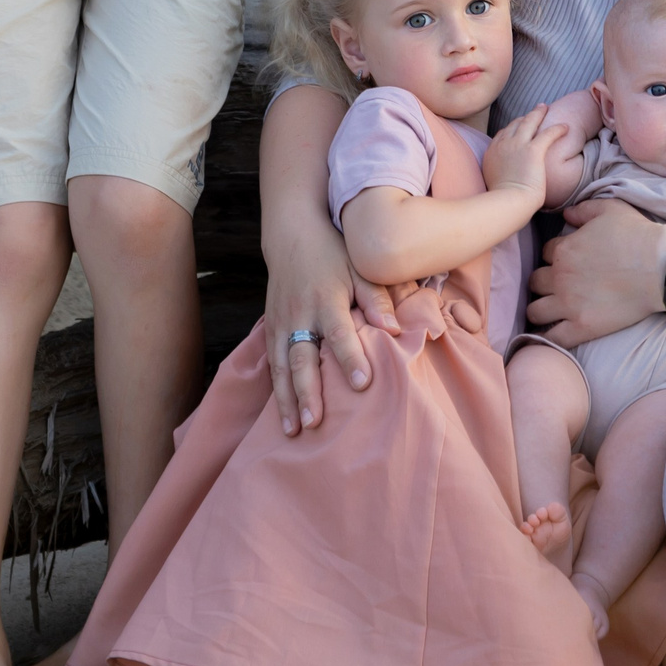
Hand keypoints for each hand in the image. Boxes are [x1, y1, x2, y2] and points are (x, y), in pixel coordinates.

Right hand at [264, 235, 401, 435]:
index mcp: (325, 298)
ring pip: (280, 367)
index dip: (350, 359)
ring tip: (294, 430)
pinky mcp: (271, 328)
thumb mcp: (360, 268)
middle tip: (315, 422)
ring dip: (287, 400)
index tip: (363, 385)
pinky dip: (277, 390)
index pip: (339, 334)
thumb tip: (394, 330)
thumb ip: (376, 298)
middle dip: (308, 392)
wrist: (293, 235)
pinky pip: (271, 364)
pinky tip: (283, 415)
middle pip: (302, 357)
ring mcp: (280, 323)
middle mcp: (299, 314)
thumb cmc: (335, 254)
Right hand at [481, 105, 562, 198]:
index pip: (503, 133)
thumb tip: (506, 177)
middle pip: (515, 124)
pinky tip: (566, 127)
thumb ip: (499, 173)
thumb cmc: (503, 200)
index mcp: (492, 152)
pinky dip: (558, 129)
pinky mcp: (533, 150)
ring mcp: (517, 145)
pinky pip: (548, 133)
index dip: (513, 127)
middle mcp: (503, 144)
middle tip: (535, 110)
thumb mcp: (494, 181)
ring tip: (546, 107)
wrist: (508, 202)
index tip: (521, 125)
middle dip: (525, 116)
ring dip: (538, 113)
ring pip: (530, 121)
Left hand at [526, 197, 665, 348]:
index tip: (568, 260)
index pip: (546, 252)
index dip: (556, 255)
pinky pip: (553, 338)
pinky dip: (549, 338)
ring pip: (535, 311)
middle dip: (544, 282)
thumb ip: (583, 209)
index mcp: (564, 249)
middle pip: (535, 281)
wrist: (662, 268)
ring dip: (541, 308)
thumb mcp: (611, 208)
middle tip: (559, 285)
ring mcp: (569, 304)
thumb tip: (566, 214)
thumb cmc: (639, 235)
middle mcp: (560, 277)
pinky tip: (553, 334)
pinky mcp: (582, 326)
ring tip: (552, 310)